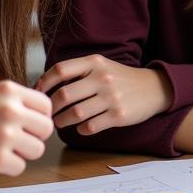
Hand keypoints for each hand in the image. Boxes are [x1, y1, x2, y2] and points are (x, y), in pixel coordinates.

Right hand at [0, 81, 53, 176]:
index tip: (27, 125)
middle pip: (47, 129)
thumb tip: (40, 115)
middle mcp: (10, 110)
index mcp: (9, 90)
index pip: (46, 106)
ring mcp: (5, 134)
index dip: (39, 118)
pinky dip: (9, 167)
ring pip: (38, 150)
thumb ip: (13, 101)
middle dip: (35, 137)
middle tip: (16, 141)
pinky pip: (20, 167)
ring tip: (2, 150)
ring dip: (23, 154)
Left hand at [36, 55, 172, 134]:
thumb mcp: (102, 66)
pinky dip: (81, 129)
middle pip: (64, 95)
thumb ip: (77, 71)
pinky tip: (81, 128)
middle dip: (51, 107)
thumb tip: (44, 85)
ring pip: (75, 113)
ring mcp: (111, 97)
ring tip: (60, 122)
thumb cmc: (121, 78)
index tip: (39, 93)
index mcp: (95, 62)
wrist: (154, 88)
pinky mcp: (119, 115)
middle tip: (48, 114)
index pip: (60, 70)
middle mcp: (103, 78)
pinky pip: (90, 126)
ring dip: (62, 121)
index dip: (44, 82)